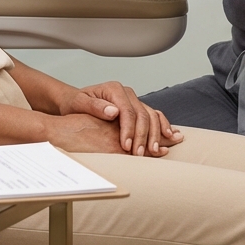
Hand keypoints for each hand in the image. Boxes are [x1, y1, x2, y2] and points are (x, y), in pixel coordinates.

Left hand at [58, 81, 180, 156]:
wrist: (75, 102)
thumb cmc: (75, 103)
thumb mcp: (79, 103)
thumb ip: (95, 106)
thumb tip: (113, 111)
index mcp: (114, 89)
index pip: (127, 111)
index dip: (129, 130)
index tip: (126, 147)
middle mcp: (126, 93)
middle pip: (142, 114)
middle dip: (142, 136)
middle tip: (139, 155)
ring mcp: (134, 100)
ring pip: (152, 115)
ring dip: (155, 134)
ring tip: (155, 151)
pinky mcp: (137, 108)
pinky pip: (154, 115)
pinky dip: (163, 126)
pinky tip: (169, 136)